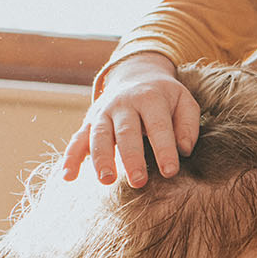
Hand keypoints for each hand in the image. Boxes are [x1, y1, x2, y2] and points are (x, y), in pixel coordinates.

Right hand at [59, 51, 199, 187]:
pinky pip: (77, 140)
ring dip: (101, 158)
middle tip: (138, 181)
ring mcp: (103, 113)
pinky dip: (70, 158)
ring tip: (106, 180)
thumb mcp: (184, 101)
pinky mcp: (89, 123)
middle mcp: (123, 104)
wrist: (136, 75)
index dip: (164, 149)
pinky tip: (68, 177)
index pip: (158, 125)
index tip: (170, 172)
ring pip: (99, 135)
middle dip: (131, 157)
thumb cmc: (165, 98)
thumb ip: (188, 124)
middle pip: (126, 131)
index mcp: (150, 98)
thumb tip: (184, 150)